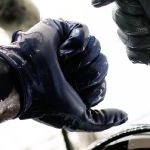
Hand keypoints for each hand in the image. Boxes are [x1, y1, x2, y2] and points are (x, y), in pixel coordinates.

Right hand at [0, 19, 126, 131]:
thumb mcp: (78, 118)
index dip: (92, 89)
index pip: (101, 82)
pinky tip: (60, 52)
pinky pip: (84, 31)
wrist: (25, 81)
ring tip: (60, 64)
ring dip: (77, 60)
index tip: (72, 92)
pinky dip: (74, 43)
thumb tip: (125, 116)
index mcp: (77, 84)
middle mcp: (75, 65)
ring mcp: (69, 46)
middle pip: (102, 64)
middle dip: (85, 74)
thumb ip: (102, 120)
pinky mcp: (62, 28)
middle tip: (64, 77)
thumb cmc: (47, 103)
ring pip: (96, 47)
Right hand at [92, 0, 149, 66]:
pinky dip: (141, 54)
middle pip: (117, 19)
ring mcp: (144, 29)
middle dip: (135, 25)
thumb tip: (94, 2)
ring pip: (122, 38)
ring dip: (141, 40)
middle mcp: (140, 8)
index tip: (143, 6)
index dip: (128, 7)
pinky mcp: (148, 48)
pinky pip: (129, 54)